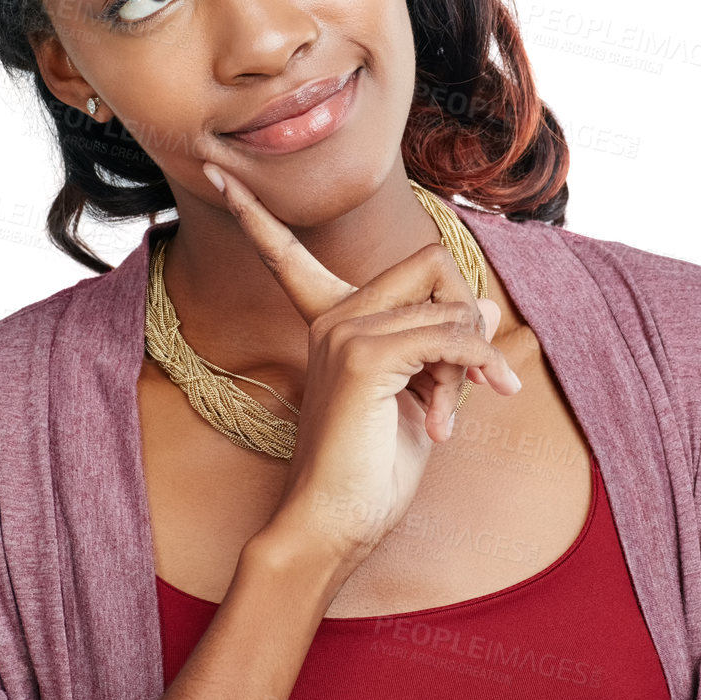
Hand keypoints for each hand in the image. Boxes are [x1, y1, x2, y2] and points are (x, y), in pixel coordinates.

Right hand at [191, 140, 522, 563]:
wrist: (334, 526)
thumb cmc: (371, 471)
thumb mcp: (416, 397)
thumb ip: (443, 347)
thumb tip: (484, 304)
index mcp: (329, 320)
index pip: (286, 250)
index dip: (252, 212)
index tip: (216, 173)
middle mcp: (330, 316)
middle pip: (431, 261)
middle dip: (466, 315)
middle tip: (464, 380)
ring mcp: (343, 331)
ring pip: (450, 304)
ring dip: (471, 361)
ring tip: (447, 415)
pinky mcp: (362, 357)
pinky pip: (449, 336)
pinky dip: (471, 369)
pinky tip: (451, 418)